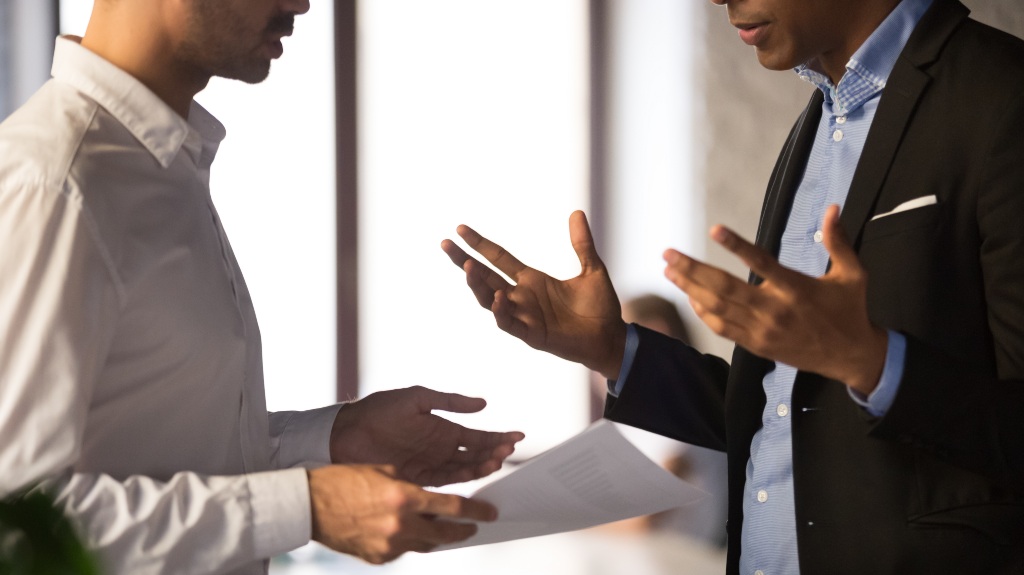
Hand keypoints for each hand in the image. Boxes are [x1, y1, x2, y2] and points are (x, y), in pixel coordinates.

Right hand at [308, 465, 494, 563]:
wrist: (310, 505)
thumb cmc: (343, 482)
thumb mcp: (385, 471)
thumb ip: (413, 485)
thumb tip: (434, 499)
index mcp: (405, 497)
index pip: (454, 508)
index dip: (477, 512)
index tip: (489, 514)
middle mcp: (400, 524)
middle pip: (446, 534)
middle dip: (464, 530)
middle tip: (474, 526)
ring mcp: (389, 545)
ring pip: (427, 545)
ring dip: (437, 537)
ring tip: (444, 529)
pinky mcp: (378, 558)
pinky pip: (404, 551)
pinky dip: (410, 542)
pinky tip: (408, 531)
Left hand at [330, 386, 524, 486]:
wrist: (347, 433)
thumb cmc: (378, 411)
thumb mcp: (417, 398)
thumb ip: (450, 402)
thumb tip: (482, 403)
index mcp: (443, 428)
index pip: (478, 436)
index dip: (498, 436)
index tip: (517, 436)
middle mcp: (440, 448)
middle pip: (476, 454)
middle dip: (495, 452)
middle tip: (509, 450)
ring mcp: (430, 464)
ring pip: (465, 469)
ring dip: (483, 465)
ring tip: (497, 460)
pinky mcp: (418, 478)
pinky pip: (446, 480)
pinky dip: (463, 479)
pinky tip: (476, 474)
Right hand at [440, 210, 627, 378]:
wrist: (611, 338)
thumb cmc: (599, 307)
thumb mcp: (591, 269)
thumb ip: (581, 243)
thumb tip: (576, 212)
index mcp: (532, 280)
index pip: (498, 258)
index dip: (480, 244)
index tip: (460, 229)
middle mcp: (522, 297)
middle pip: (485, 277)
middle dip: (464, 261)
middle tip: (445, 244)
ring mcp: (524, 316)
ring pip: (490, 300)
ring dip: (478, 285)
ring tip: (468, 267)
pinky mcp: (532, 335)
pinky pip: (509, 324)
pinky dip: (502, 312)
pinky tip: (500, 296)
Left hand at [662, 205, 887, 394]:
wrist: (851, 357)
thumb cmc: (850, 310)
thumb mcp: (853, 274)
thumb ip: (839, 241)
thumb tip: (834, 208)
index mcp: (797, 289)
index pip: (762, 263)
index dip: (737, 246)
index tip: (714, 229)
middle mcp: (775, 310)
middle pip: (726, 288)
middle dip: (693, 269)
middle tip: (669, 253)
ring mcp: (762, 330)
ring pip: (718, 308)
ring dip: (690, 288)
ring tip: (670, 270)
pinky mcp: (756, 345)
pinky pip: (722, 328)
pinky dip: (703, 312)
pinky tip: (690, 296)